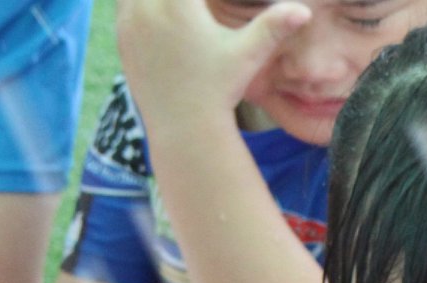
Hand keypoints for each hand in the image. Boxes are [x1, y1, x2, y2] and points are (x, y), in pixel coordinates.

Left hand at [116, 0, 309, 126]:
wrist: (184, 126)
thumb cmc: (219, 89)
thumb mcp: (248, 55)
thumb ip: (273, 26)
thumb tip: (305, 10)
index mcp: (180, 5)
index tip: (205, 2)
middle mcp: (149, 8)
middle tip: (195, 6)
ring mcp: (130, 21)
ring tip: (179, 8)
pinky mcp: (121, 36)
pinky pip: (123, 3)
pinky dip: (137, 1)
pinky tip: (156, 9)